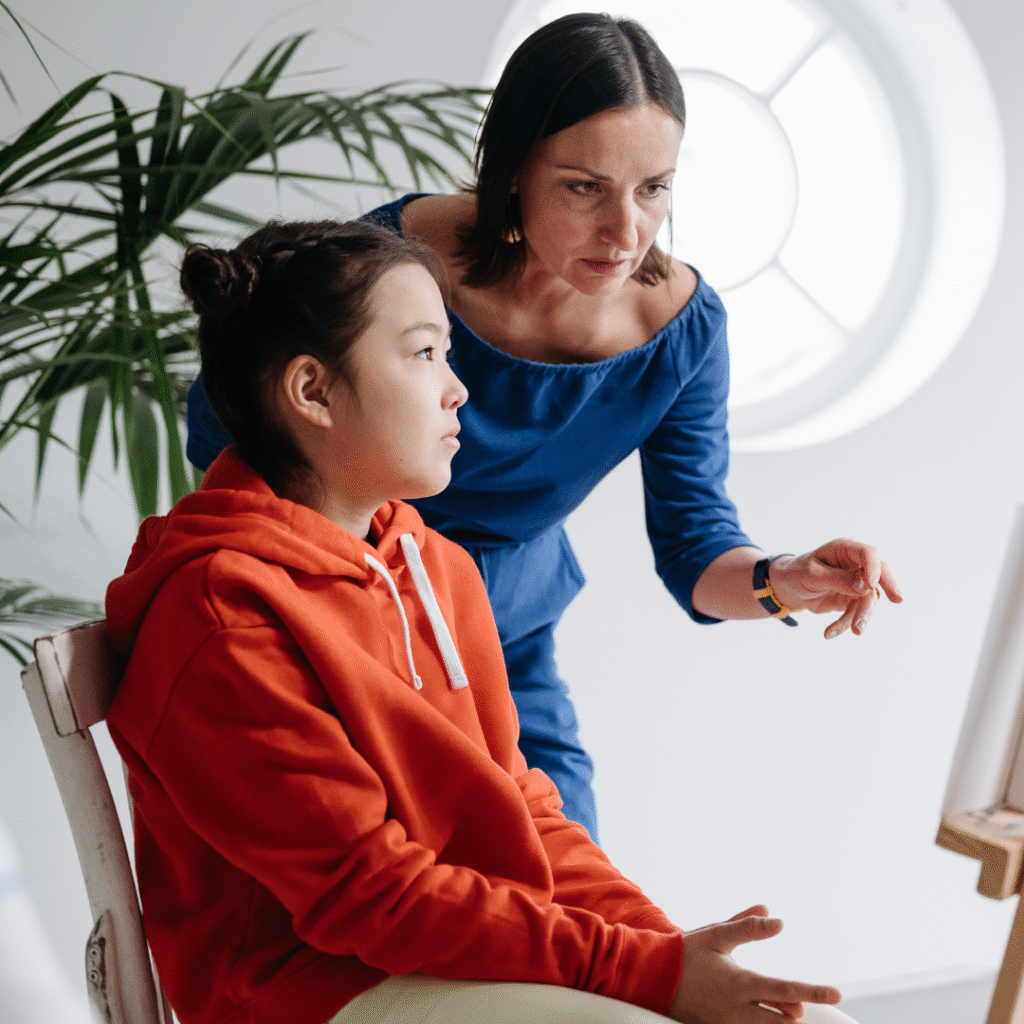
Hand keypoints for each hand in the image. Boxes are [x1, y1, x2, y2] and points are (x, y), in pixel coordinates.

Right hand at [668, 905, 840, 1022]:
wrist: (651, 976)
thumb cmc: (686, 952)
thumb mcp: (717, 935)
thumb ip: (748, 928)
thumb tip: (777, 919)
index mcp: (740, 983)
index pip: (787, 990)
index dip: (814, 991)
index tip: (836, 992)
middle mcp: (737, 1010)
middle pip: (782, 1020)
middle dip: (794, 1011)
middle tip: (799, 1003)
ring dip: (778, 1019)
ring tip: (783, 1008)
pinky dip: (758, 1023)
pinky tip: (756, 1014)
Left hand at [768, 539, 901, 639]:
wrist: (787, 589)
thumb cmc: (796, 574)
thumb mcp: (812, 576)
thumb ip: (838, 580)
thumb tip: (866, 587)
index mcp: (844, 550)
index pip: (867, 553)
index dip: (873, 568)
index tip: (871, 585)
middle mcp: (854, 564)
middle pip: (880, 573)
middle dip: (889, 586)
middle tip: (898, 600)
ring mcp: (856, 582)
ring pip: (869, 599)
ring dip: (861, 616)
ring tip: (855, 631)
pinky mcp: (853, 599)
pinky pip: (857, 612)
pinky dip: (845, 624)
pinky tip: (830, 632)